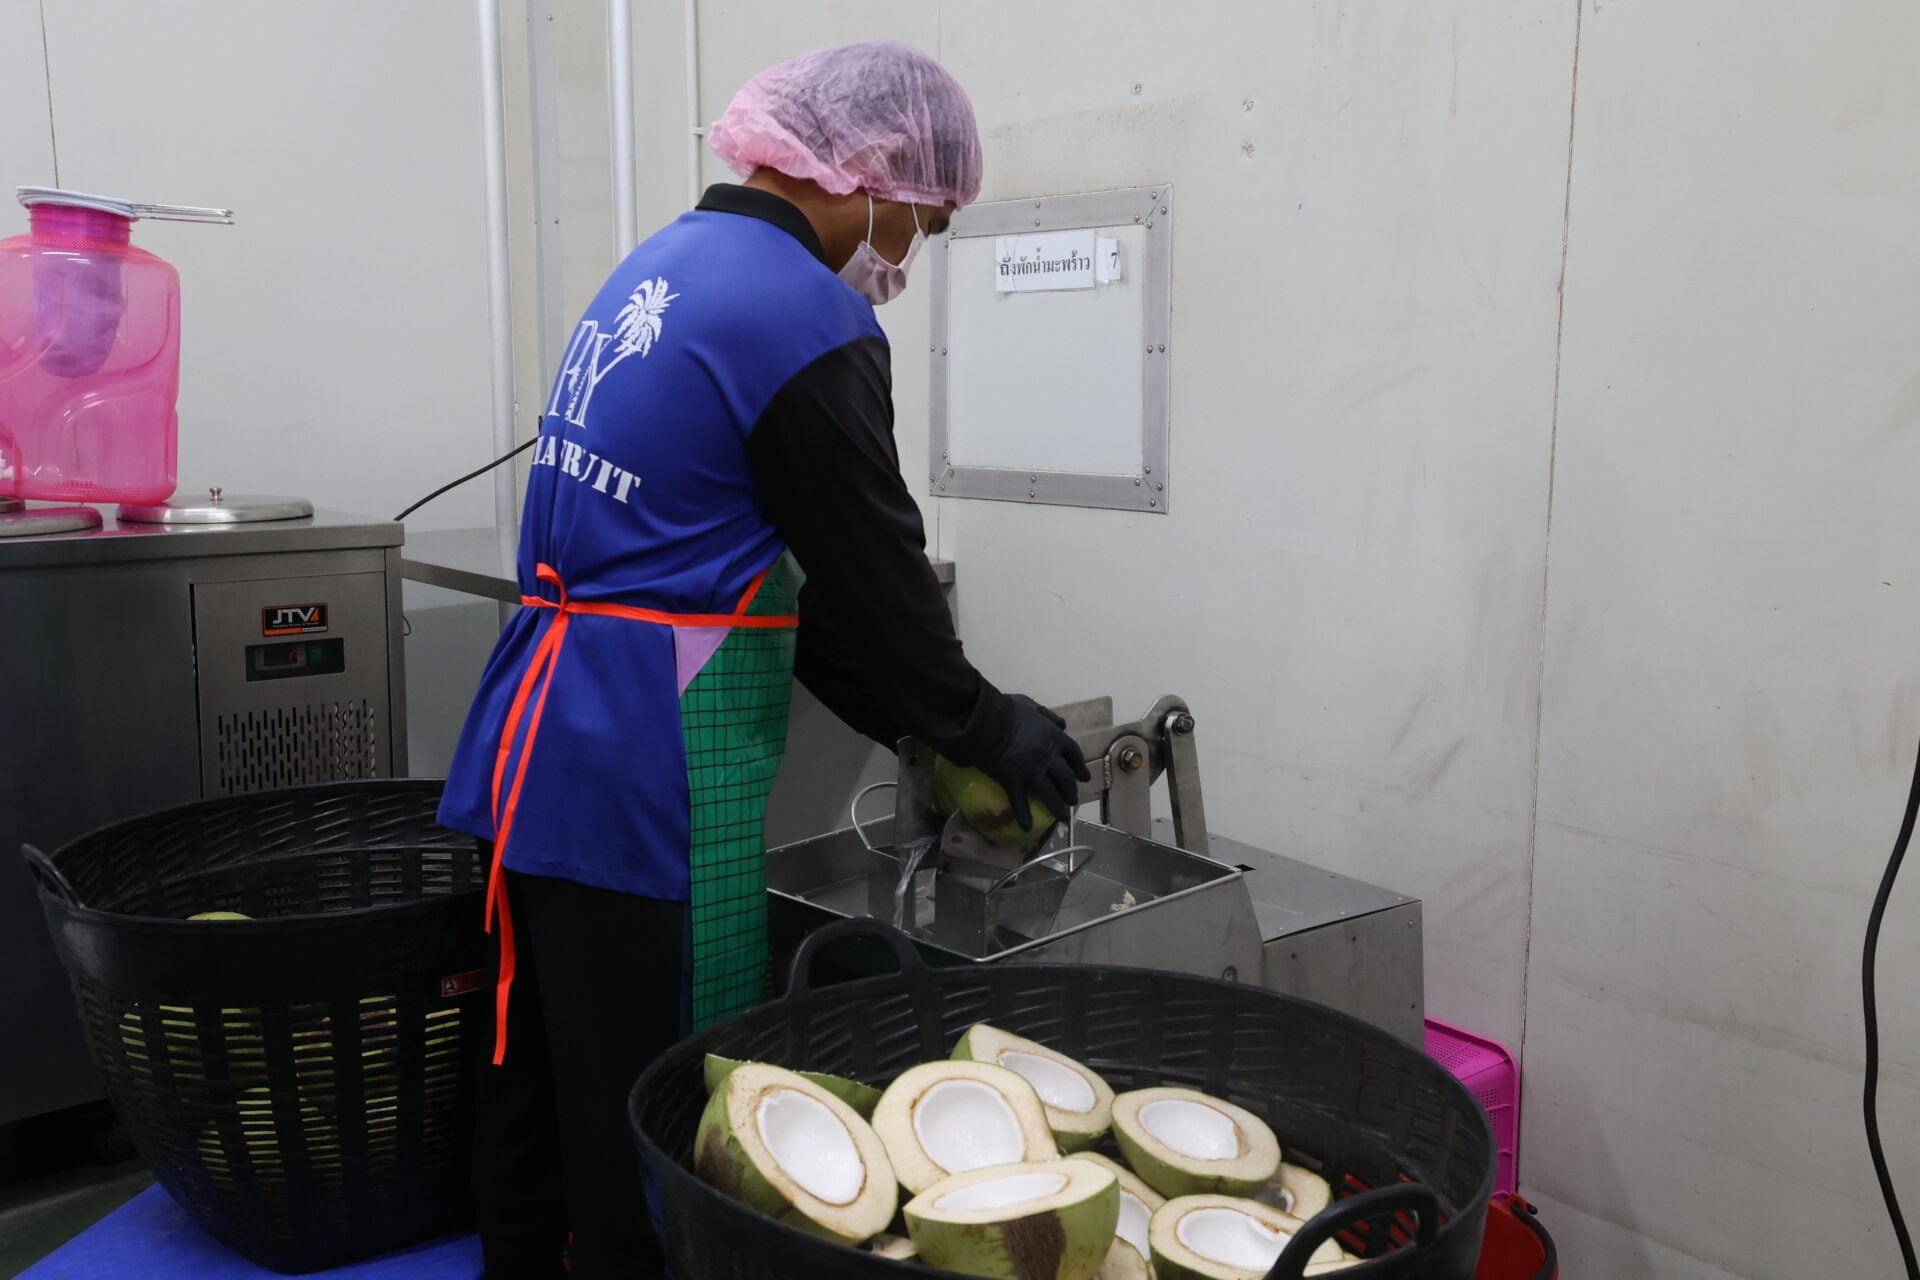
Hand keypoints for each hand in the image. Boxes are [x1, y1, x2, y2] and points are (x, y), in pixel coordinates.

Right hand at [986, 695, 1091, 829]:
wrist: (987, 721)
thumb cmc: (1007, 710)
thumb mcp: (1031, 705)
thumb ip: (1048, 715)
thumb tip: (1063, 724)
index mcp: (1053, 737)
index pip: (1073, 754)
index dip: (1080, 767)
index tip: (1084, 777)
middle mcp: (1048, 757)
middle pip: (1065, 778)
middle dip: (1071, 790)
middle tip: (1072, 800)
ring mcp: (1032, 771)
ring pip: (1050, 794)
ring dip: (1058, 808)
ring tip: (1063, 818)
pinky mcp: (1014, 781)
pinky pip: (1020, 802)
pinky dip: (1024, 816)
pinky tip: (1027, 828)